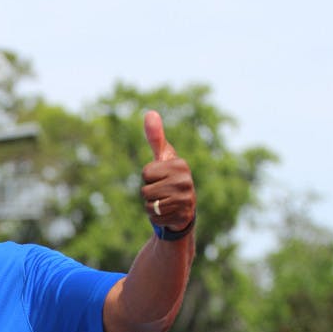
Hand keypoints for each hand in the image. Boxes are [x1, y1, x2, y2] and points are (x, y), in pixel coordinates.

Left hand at [141, 111, 195, 232]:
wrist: (184, 207)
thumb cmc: (170, 178)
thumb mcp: (163, 157)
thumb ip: (156, 137)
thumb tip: (150, 113)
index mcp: (180, 165)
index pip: (146, 173)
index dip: (148, 177)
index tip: (161, 177)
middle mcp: (186, 181)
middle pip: (145, 190)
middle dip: (149, 193)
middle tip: (162, 192)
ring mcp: (186, 200)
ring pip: (150, 205)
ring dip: (152, 206)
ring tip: (165, 202)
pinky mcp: (183, 217)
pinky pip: (156, 218)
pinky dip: (157, 218)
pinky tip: (168, 213)